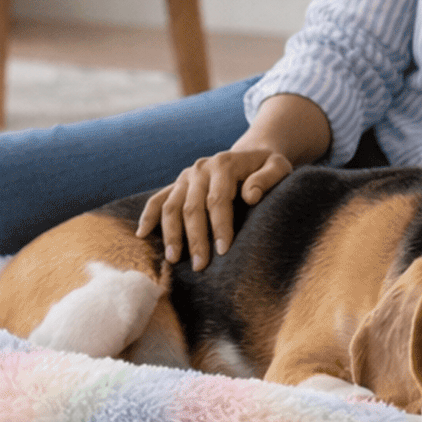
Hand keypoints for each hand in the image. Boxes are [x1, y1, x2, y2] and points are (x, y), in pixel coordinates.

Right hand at [137, 148, 293, 270]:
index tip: (223, 251)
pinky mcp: (178, 185)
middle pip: (192, 207)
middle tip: (201, 266)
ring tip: (174, 259)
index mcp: (223, 164)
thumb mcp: (279, 166)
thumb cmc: (268, 166)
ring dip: (171, 234)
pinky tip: (142, 235)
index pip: (218, 200)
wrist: (252, 155)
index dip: (220, 226)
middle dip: (195, 238)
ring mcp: (186, 177)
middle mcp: (200, 169)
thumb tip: (250, 196)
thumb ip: (268, 178)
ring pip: (172, 206)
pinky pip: (158, 200)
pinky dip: (148, 216)